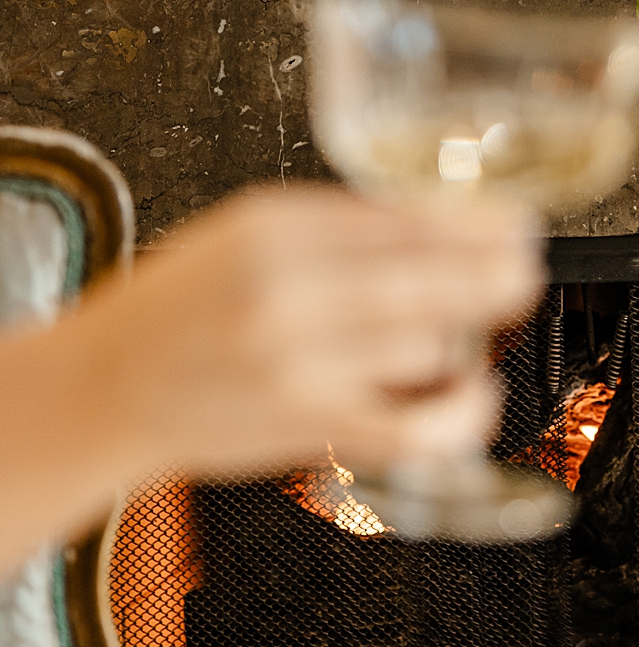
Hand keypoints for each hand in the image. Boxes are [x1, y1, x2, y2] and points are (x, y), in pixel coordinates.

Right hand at [93, 185, 541, 476]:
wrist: (105, 388)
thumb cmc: (183, 305)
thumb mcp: (251, 228)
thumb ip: (344, 223)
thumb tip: (449, 221)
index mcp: (276, 227)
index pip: (402, 218)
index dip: (475, 224)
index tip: (518, 224)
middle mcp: (287, 291)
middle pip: (426, 276)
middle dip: (495, 272)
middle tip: (525, 267)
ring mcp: (298, 365)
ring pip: (427, 341)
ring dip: (460, 337)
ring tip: (464, 330)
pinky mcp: (307, 428)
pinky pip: (412, 426)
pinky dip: (459, 414)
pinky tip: (476, 396)